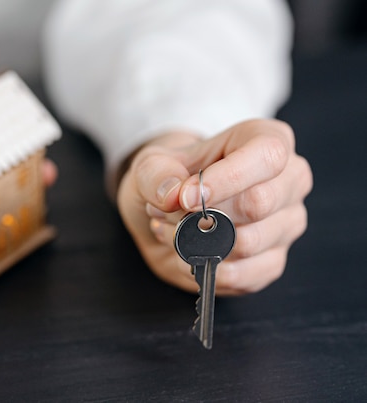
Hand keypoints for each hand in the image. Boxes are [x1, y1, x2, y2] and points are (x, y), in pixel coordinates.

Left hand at [117, 119, 311, 295]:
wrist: (166, 212)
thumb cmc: (170, 178)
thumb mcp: (150, 165)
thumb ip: (156, 174)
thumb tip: (174, 196)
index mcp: (266, 139)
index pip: (267, 156)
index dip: (227, 178)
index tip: (187, 197)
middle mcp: (289, 180)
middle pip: (259, 204)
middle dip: (202, 215)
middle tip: (170, 213)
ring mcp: (287, 223)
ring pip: (249, 243)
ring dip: (199, 244)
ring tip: (176, 230)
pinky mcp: (274, 261)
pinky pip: (243, 275)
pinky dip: (205, 268)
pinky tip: (190, 253)